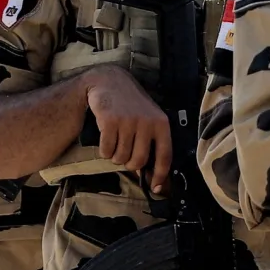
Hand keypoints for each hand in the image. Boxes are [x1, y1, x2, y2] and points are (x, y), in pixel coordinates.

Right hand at [84, 65, 171, 192]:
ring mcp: (128, 122)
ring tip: (116, 141)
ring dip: (115, 156)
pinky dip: (104, 151)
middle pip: (138, 161)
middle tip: (125, 154)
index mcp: (161, 123)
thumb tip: (154, 176)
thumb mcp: (149, 119)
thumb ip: (152, 142)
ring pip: (121, 158)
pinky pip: (106, 151)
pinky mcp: (110, 121)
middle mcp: (147, 123)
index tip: (155, 187)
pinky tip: (106, 138)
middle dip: (129, 164)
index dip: (161, 176)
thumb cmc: (131, 105)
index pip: (165, 156)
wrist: (109, 81)